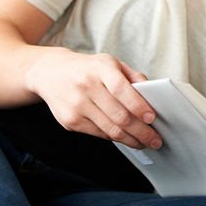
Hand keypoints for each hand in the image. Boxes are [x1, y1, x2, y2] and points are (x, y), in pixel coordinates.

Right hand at [27, 47, 161, 149]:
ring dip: (130, 139)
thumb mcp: (110, 63)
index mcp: (100, 68)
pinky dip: (115, 138)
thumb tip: (152, 94)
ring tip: (144, 142)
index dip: (138, 106)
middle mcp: (87, 87)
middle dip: (141, 131)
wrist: (50, 73)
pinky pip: (99, 134)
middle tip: (155, 140)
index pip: (122, 89)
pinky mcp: (70, 122)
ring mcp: (76, 106)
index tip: (152, 118)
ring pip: (109, 129)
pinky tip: (125, 138)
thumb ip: (132, 76)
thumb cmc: (88, 68)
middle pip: (118, 115)